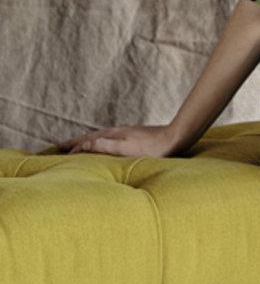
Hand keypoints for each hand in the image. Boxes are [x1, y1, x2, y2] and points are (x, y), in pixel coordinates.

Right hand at [54, 123, 187, 157]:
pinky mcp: (133, 137)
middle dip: (76, 141)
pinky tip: (103, 145)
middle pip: (91, 136)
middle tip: (61, 146)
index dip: (73, 146)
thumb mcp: (125, 149)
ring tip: (77, 145)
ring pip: (100, 136)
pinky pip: (109, 138)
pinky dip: (99, 141)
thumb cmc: (153, 147)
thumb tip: (84, 146)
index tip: (59, 151)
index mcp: (113, 135)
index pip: (87, 141)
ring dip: (86, 141)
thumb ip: (105, 146)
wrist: (175, 138)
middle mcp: (117, 132)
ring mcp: (125, 133)